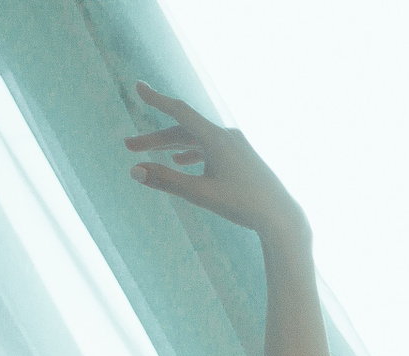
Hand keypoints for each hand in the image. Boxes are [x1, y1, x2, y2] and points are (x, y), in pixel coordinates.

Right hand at [125, 82, 305, 237]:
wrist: (280, 216)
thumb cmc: (242, 205)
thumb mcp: (199, 193)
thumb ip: (166, 180)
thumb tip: (135, 171)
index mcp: (216, 139)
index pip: (179, 112)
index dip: (157, 100)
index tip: (138, 87)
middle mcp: (227, 136)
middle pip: (183, 130)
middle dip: (155, 139)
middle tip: (128, 146)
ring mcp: (236, 145)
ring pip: (196, 140)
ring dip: (172, 146)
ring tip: (149, 153)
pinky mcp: (242, 156)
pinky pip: (210, 148)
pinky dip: (191, 152)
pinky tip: (179, 161)